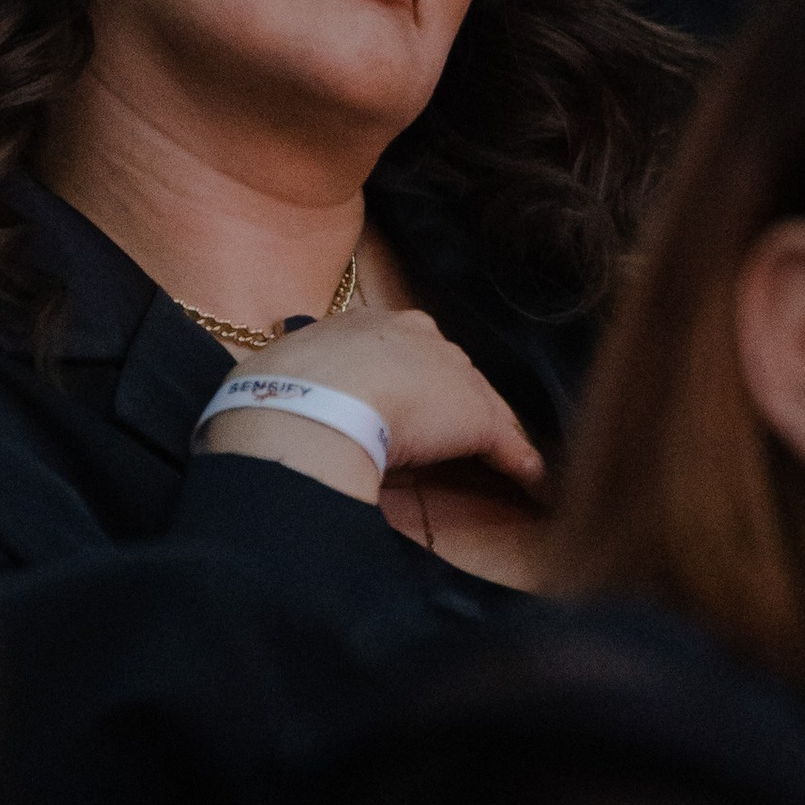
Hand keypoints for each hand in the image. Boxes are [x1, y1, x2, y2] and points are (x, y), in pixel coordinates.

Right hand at [195, 304, 547, 507]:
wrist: (312, 400)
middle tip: (451, 432)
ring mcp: (453, 375)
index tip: (406, 402)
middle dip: (453, 400)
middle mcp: (420, 335)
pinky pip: (507, 445)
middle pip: (450, 372)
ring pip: (481, 405)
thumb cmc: (285, 386)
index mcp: (372, 322)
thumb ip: (301, 377)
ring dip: (493, 433)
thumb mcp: (290, 370)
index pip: (405, 353)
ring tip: (505, 458)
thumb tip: (271, 391)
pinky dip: (521, 466)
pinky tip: (534, 483)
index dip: (409, 380)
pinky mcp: (477, 417)